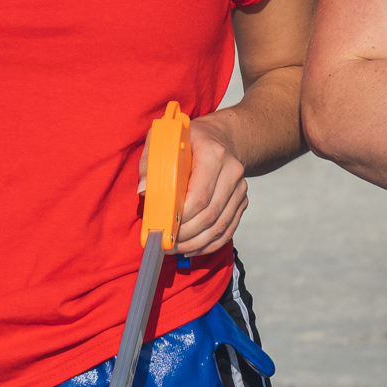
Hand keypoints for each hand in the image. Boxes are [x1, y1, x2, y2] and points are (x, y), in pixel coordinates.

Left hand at [133, 115, 250, 256]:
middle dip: (186, 235)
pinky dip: (210, 244)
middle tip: (167, 244)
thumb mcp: (165, 142)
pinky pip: (228, 229)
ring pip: (220, 226)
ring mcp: (240, 188)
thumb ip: (151, 164)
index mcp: (213, 154)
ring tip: (176, 249)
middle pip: (210, 215)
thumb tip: (144, 191)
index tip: (164, 229)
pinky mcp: (242, 200)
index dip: (181, 218)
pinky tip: (193, 248)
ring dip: (197, 243)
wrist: (221, 137)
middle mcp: (232, 171)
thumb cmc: (188, 140)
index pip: (200, 196)